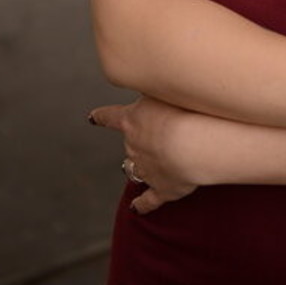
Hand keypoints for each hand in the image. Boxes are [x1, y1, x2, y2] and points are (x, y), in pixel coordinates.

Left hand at [87, 95, 205, 214]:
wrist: (193, 143)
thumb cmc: (181, 109)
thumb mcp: (162, 88)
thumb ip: (152, 86)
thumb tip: (147, 75)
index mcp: (131, 121)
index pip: (110, 117)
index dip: (102, 117)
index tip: (92, 118)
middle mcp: (133, 146)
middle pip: (129, 143)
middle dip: (140, 139)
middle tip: (161, 131)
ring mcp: (145, 169)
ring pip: (135, 168)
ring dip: (140, 166)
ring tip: (155, 161)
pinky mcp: (162, 189)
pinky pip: (148, 200)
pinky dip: (141, 205)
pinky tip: (136, 208)